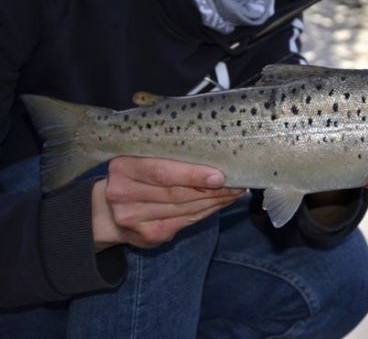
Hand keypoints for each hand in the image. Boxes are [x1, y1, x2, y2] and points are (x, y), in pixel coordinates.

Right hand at [91, 156, 244, 250]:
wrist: (107, 212)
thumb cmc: (134, 177)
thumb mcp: (141, 159)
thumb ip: (167, 157)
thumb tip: (213, 155)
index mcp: (123, 167)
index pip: (162, 173)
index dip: (192, 175)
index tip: (219, 175)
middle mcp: (123, 194)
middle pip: (177, 194)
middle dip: (212, 189)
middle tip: (237, 182)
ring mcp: (134, 219)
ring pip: (185, 209)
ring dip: (215, 201)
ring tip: (234, 191)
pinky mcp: (148, 236)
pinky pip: (186, 222)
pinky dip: (207, 212)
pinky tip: (220, 203)